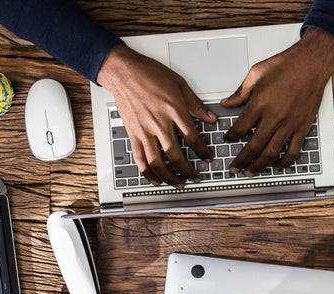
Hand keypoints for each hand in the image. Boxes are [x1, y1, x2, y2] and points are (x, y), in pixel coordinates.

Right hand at [97, 45, 216, 186]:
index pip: (192, 138)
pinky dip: (147, 172)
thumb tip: (211, 118)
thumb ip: (196, 104)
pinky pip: (140, 158)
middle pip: (176, 155)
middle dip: (188, 170)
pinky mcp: (132, 133)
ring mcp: (144, 130)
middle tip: (196, 177)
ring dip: (169, 176)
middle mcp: (159, 123)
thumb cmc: (149, 73)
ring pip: (157, 161)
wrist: (122, 71)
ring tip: (179, 182)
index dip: (203, 152)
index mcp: (174, 110)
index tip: (208, 158)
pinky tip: (155, 179)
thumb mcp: (179, 84)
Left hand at [221, 27, 333, 174]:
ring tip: (251, 171)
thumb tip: (227, 103)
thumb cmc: (286, 65)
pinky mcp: (302, 128)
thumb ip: (240, 92)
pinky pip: (293, 151)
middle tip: (235, 167)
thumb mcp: (256, 73)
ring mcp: (289, 125)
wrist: (311, 64)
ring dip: (259, 165)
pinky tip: (276, 165)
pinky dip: (284, 162)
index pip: (240, 128)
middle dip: (241, 160)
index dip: (231, 137)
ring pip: (271, 152)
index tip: (227, 140)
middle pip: (253, 146)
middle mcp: (274, 117)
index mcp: (259, 104)